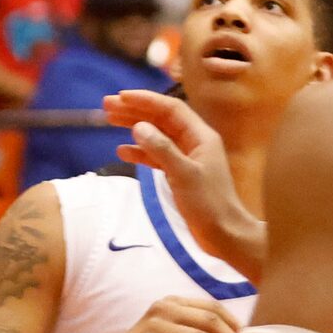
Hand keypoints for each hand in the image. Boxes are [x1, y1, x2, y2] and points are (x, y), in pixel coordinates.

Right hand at [107, 90, 259, 273]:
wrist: (224, 236)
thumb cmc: (209, 204)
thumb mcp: (184, 175)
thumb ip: (161, 149)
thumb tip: (138, 126)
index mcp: (201, 136)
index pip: (170, 108)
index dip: (146, 100)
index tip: (122, 97)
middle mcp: (194, 142)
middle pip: (161, 118)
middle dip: (135, 110)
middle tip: (107, 105)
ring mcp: (187, 157)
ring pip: (156, 135)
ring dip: (134, 127)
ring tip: (109, 120)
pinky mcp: (180, 174)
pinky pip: (156, 155)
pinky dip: (140, 151)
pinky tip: (122, 151)